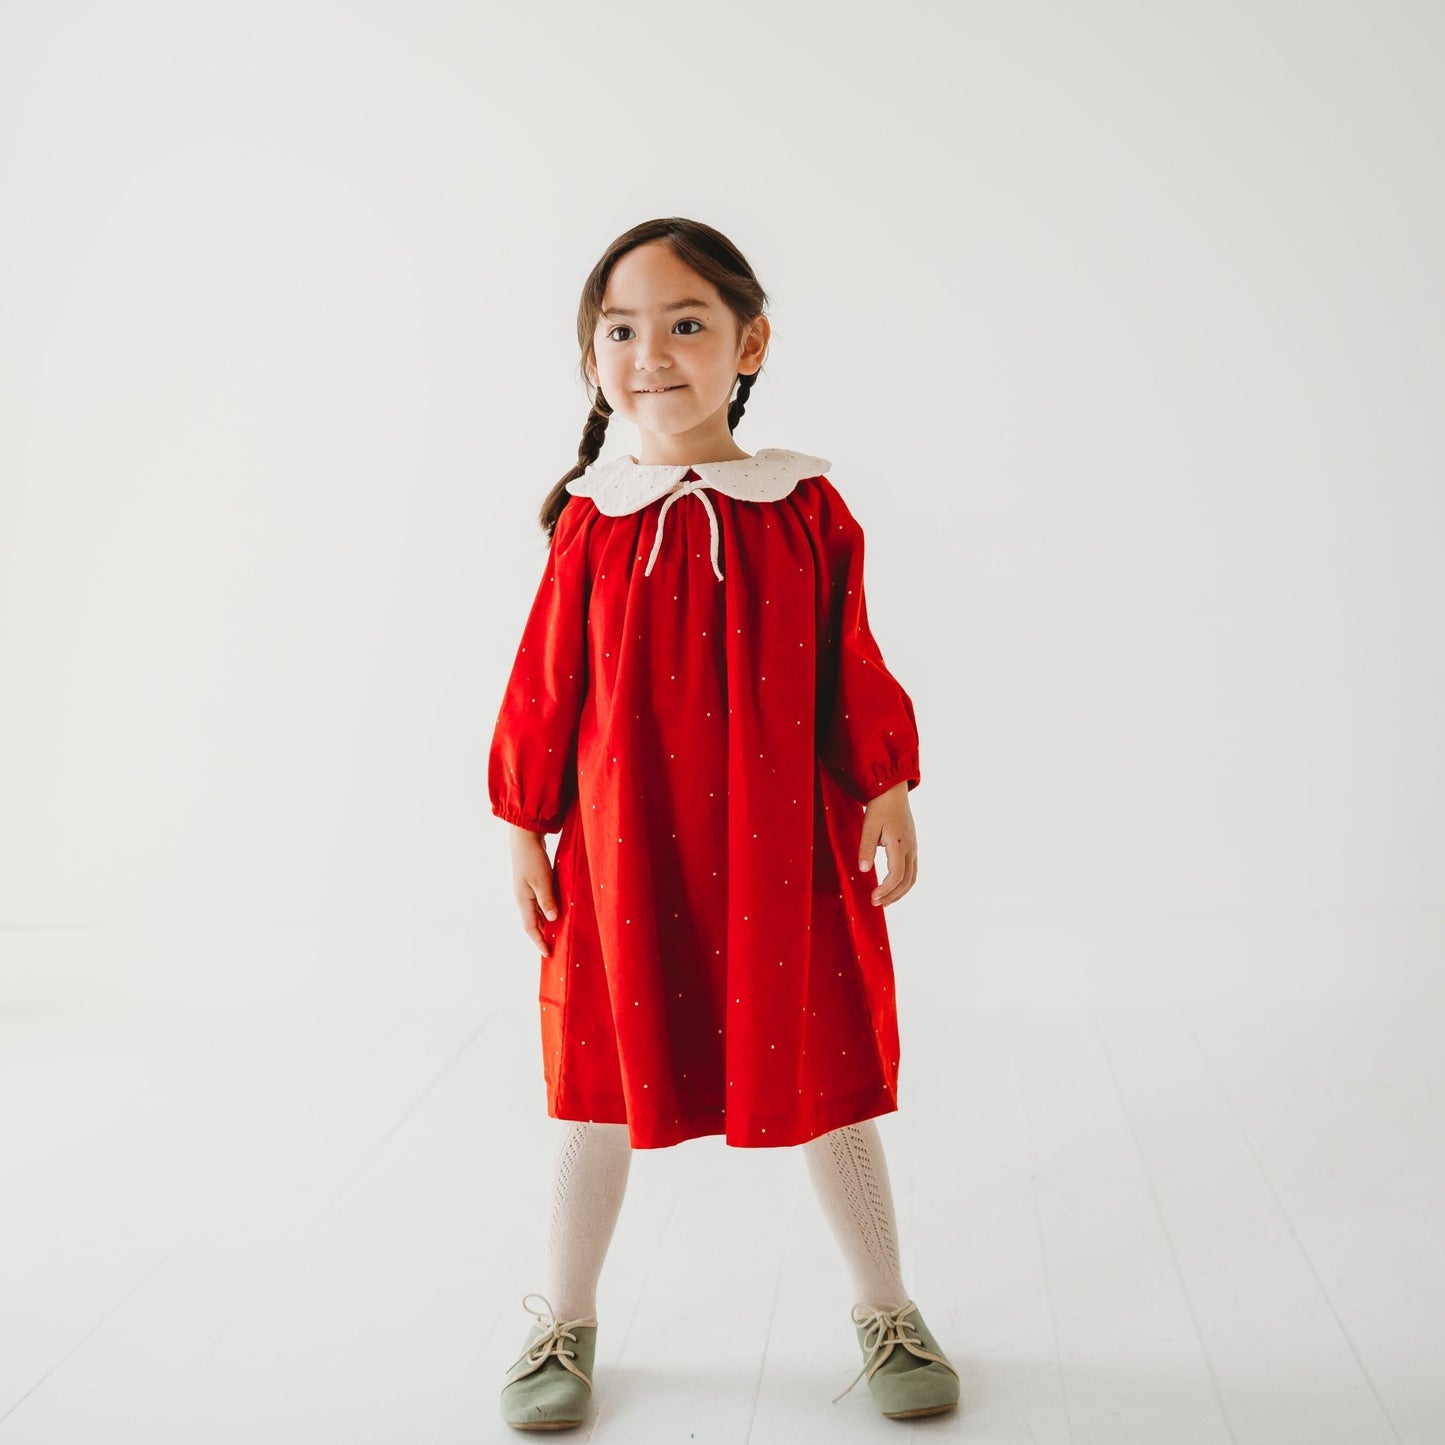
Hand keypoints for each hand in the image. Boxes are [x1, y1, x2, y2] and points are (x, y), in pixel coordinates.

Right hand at [509, 825, 558, 954]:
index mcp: (523, 900)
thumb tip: (553, 919)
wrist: (524, 837)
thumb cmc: (532, 858)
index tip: (548, 954)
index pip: (530, 928)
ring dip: (545, 924)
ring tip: (557, 933)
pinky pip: (539, 902)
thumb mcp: (542, 880)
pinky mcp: (532, 882)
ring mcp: (526, 890)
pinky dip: (547, 910)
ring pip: (536, 913)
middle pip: (532, 923)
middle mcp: (523, 898)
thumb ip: (547, 900)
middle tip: (553, 948)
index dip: (539, 942)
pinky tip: (556, 911)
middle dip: (541, 936)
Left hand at [858, 780, 916, 906]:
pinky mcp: (911, 846)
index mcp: (900, 845)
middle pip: (906, 881)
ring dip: (899, 892)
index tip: (873, 897)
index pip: (897, 875)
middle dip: (892, 895)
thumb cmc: (879, 808)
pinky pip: (912, 870)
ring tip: (884, 901)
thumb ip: (866, 848)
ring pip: (911, 877)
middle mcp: (910, 848)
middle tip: (876, 904)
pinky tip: (892, 887)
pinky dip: (903, 883)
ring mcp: (913, 848)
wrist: (892, 792)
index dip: (886, 889)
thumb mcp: (868, 827)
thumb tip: (863, 870)